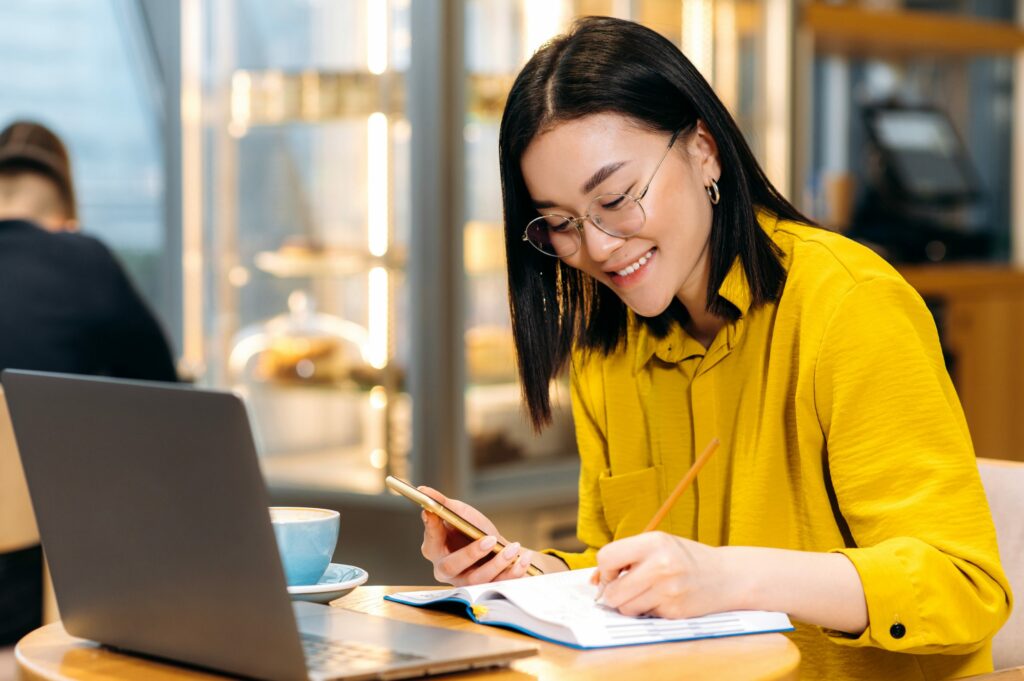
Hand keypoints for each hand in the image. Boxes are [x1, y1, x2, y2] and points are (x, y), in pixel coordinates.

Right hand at [418, 486, 536, 585]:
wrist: (498, 548)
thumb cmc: (473, 530)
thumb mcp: (460, 514)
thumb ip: (442, 504)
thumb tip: (422, 490)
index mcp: (436, 550)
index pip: (430, 542)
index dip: (431, 529)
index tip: (435, 513)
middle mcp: (447, 570)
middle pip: (451, 567)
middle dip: (471, 553)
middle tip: (490, 540)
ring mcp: (466, 582)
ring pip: (478, 579)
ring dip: (498, 564)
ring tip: (513, 548)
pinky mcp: (486, 588)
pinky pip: (499, 585)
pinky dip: (513, 572)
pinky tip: (522, 558)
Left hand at [593, 532, 731, 618]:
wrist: (727, 576)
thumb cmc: (685, 558)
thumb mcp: (657, 545)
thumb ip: (625, 557)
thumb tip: (593, 581)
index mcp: (654, 542)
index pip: (607, 557)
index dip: (605, 569)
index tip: (614, 572)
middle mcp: (661, 565)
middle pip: (613, 592)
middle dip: (614, 593)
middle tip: (626, 588)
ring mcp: (669, 591)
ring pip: (626, 608)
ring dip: (630, 604)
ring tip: (648, 592)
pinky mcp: (675, 612)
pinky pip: (644, 617)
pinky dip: (648, 611)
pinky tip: (664, 600)